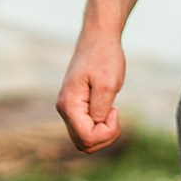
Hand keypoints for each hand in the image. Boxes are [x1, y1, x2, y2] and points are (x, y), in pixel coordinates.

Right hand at [56, 30, 126, 152]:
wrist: (99, 37)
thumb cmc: (104, 57)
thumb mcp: (108, 84)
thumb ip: (100, 111)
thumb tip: (95, 128)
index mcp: (69, 104)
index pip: (86, 137)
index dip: (106, 133)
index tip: (115, 110)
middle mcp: (64, 109)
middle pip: (83, 143)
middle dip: (104, 136)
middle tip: (115, 113)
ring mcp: (69, 108)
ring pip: (84, 139)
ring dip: (102, 133)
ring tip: (112, 111)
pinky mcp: (76, 105)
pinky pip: (85, 128)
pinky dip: (99, 127)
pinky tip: (108, 110)